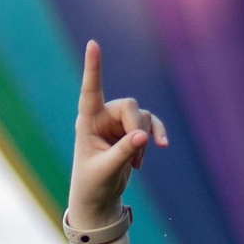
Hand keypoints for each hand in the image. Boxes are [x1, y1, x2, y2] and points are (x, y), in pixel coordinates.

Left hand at [67, 41, 167, 228]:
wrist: (98, 200)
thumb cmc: (92, 184)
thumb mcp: (106, 170)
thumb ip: (124, 152)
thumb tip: (143, 135)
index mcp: (86, 122)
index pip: (90, 91)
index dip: (93, 67)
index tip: (93, 44)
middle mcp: (101, 118)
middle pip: (128, 106)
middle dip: (137, 127)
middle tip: (138, 151)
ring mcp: (118, 124)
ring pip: (141, 116)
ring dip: (146, 138)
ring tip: (138, 162)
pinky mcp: (131, 132)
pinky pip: (150, 124)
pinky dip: (155, 136)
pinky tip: (156, 151)